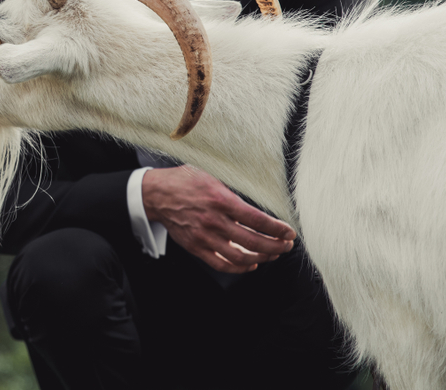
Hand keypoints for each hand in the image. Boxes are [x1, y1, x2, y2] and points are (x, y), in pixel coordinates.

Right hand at [141, 165, 294, 272]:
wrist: (157, 194)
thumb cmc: (185, 182)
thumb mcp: (212, 177)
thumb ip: (233, 191)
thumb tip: (257, 201)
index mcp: (220, 199)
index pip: (257, 219)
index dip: (276, 229)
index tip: (288, 232)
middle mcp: (213, 220)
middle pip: (252, 241)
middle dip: (275, 246)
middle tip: (286, 245)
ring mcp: (204, 236)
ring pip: (239, 256)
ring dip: (261, 258)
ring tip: (273, 254)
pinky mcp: (196, 247)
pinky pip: (221, 263)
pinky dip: (239, 267)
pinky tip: (251, 264)